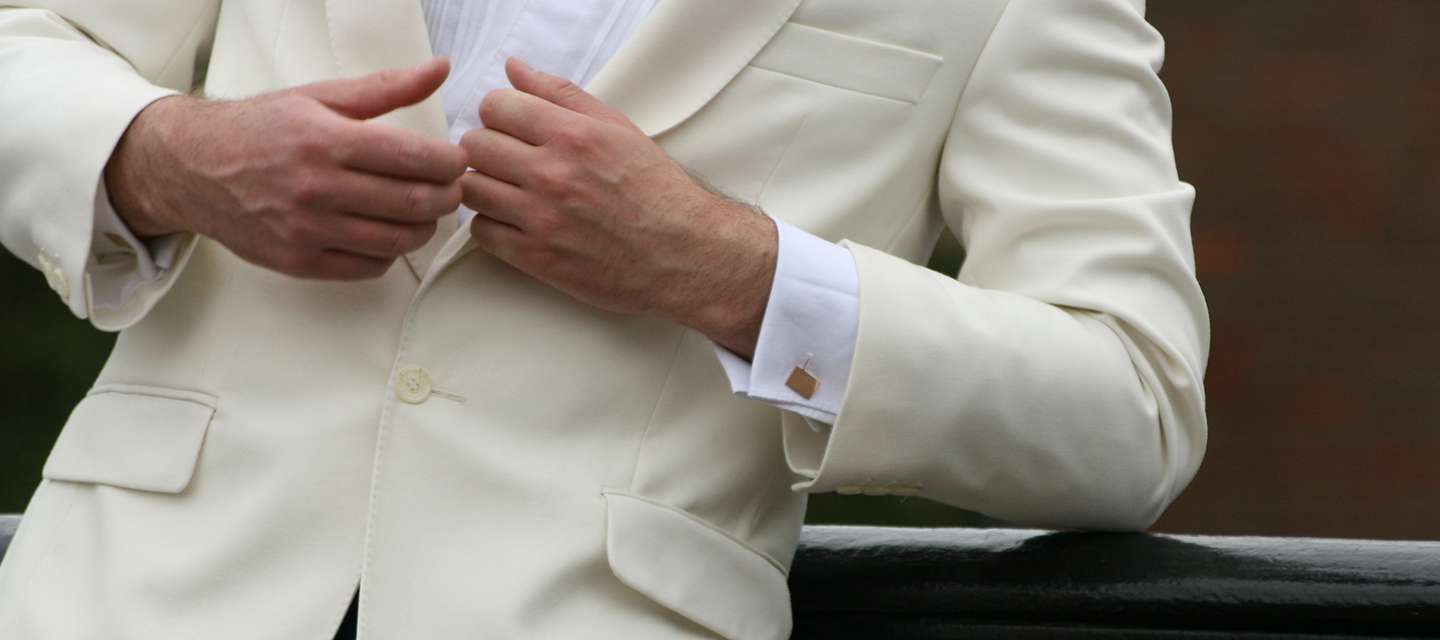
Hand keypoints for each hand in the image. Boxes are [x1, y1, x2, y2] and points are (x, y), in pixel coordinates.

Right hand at [105, 58, 466, 279]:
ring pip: (397, 241)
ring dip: (424, 228)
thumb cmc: (262, 128)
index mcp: (327, 140)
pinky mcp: (297, 261)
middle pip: (415, 204)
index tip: (456, 161)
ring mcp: (306, 229)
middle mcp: (317, 187)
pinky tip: (385, 231)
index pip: (416, 159)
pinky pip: (368, 267)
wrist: (191, 167)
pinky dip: (389, 253)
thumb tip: (439, 69)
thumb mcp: (321, 97)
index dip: (451, 164)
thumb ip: (386, 88)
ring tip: (422, 211)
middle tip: (450, 189)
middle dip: (447, 198)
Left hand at [461, 58, 777, 356]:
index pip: (494, 106)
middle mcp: (552, 174)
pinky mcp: (536, 257)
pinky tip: (517, 221)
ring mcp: (541, 218)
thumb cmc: (654, 189)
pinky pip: (481, 232)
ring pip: (471, 189)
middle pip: (474, 146)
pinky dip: (492, 225)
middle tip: (509, 159)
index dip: (499, 113)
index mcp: (572, 135)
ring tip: (511, 191)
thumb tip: (514, 69)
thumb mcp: (616, 128)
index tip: (512, 126)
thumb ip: (560, 94)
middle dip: (487, 148)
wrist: (681, 252)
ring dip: (485, 186)